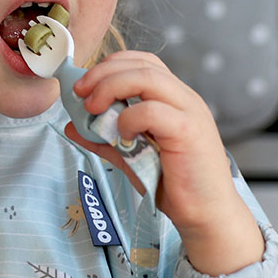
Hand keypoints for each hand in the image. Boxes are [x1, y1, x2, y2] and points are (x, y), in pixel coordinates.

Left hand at [65, 50, 263, 275]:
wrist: (205, 215)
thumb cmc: (172, 185)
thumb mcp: (129, 157)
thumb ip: (103, 139)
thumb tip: (72, 126)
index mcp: (174, 98)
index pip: (143, 62)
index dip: (110, 66)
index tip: (83, 86)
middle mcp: (184, 98)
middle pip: (142, 64)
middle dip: (103, 73)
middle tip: (79, 93)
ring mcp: (189, 112)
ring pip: (147, 77)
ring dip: (111, 87)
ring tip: (92, 108)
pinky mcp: (188, 132)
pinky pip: (152, 111)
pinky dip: (129, 118)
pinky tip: (122, 136)